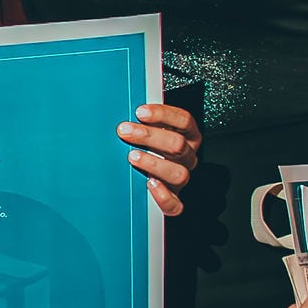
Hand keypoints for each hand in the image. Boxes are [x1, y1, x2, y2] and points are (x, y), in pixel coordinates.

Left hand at [120, 100, 202, 214]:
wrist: (140, 178)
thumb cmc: (143, 146)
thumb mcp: (146, 128)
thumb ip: (141, 118)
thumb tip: (120, 102)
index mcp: (187, 135)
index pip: (184, 120)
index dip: (163, 114)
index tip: (140, 111)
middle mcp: (187, 156)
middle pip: (178, 144)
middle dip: (149, 136)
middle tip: (125, 131)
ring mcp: (180, 178)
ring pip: (178, 173)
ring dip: (154, 163)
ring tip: (132, 156)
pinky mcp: (174, 199)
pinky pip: (175, 205)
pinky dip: (163, 196)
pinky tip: (148, 185)